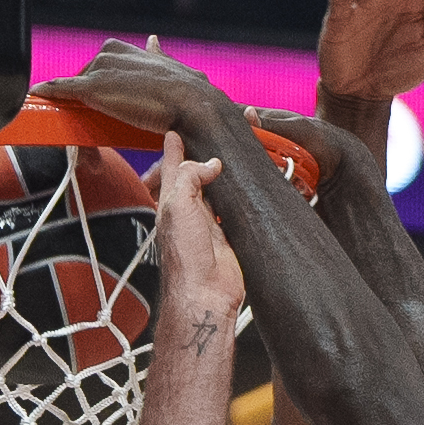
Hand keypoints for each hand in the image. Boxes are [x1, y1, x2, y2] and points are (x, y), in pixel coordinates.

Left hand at [42, 40, 213, 145]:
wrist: (192, 104)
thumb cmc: (187, 93)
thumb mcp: (171, 66)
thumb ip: (157, 54)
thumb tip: (153, 40)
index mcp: (128, 50)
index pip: (102, 65)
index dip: (98, 84)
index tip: (97, 97)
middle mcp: (111, 53)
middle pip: (85, 76)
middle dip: (83, 94)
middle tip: (85, 114)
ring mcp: (100, 70)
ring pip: (74, 85)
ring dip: (66, 97)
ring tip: (64, 114)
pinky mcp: (91, 88)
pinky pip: (62, 89)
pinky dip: (48, 92)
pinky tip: (36, 95)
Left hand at [148, 135, 241, 334]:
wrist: (205, 294)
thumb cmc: (185, 257)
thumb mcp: (178, 205)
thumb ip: (190, 176)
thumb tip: (212, 163)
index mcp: (173, 201)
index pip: (173, 166)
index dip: (175, 147)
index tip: (176, 130)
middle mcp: (192, 210)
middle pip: (199, 173)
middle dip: (206, 155)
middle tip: (215, 134)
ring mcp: (212, 222)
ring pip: (220, 188)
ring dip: (228, 172)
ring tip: (236, 151)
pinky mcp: (232, 233)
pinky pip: (238, 207)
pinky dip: (244, 193)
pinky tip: (250, 180)